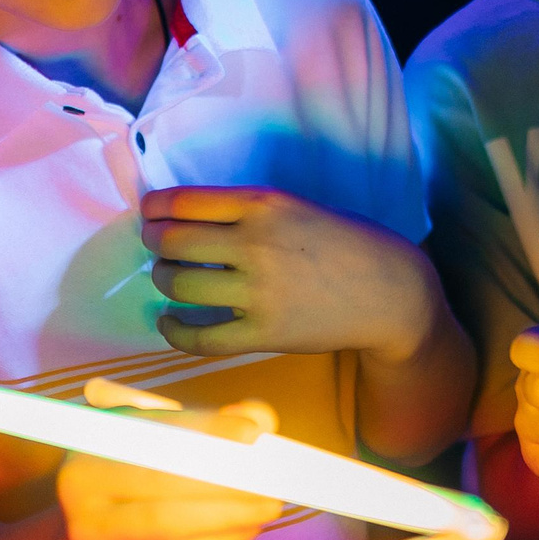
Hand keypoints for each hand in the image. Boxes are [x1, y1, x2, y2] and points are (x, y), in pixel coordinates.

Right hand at [53, 400, 283, 539]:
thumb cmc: (133, 491)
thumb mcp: (161, 447)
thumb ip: (209, 426)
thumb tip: (257, 416)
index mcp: (95, 439)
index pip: (157, 428)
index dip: (208, 427)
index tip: (252, 431)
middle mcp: (82, 482)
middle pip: (161, 476)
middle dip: (223, 476)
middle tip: (268, 478)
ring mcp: (91, 531)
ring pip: (167, 520)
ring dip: (227, 514)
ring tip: (266, 506)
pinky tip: (244, 531)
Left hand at [140, 186, 444, 365]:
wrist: (390, 291)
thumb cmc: (343, 241)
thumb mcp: (295, 205)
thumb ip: (244, 209)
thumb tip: (181, 215)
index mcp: (264, 204)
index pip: (183, 201)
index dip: (154, 207)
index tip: (149, 213)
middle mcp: (256, 245)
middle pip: (172, 241)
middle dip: (153, 242)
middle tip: (154, 245)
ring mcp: (259, 292)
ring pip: (179, 285)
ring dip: (162, 279)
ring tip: (167, 277)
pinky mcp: (265, 333)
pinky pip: (200, 338)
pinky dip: (173, 330)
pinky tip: (168, 321)